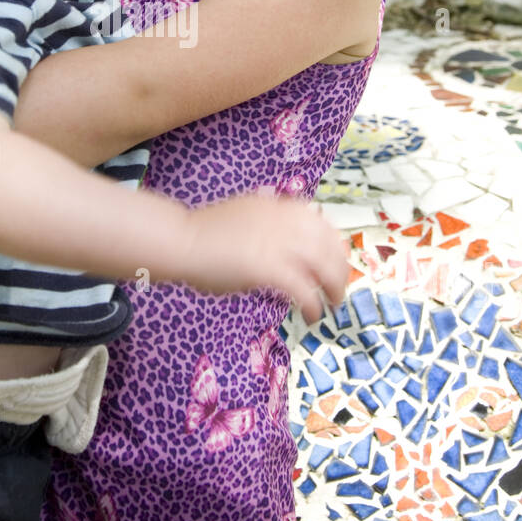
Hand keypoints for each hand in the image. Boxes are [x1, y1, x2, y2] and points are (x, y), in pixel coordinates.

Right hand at [183, 194, 347, 320]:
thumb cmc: (203, 233)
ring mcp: (277, 243)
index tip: (335, 261)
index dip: (333, 244)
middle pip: (329, 243)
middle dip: (339, 267)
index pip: (320, 221)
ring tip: (332, 304)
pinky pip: (303, 288)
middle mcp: (284, 220)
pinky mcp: (269, 267)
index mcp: (278, 206)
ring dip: (333, 286)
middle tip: (338, 288)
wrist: (182, 240)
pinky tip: (311, 315)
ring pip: (323, 265)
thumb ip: (267, 222)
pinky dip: (312, 304)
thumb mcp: (244, 215)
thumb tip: (285, 239)